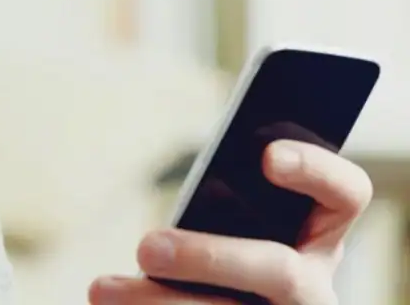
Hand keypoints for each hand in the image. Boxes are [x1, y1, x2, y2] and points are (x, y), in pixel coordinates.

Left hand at [88, 140, 373, 303]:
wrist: (225, 300)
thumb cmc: (216, 253)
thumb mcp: (228, 221)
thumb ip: (220, 199)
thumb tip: (189, 187)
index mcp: (316, 235)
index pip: (345, 195)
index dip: (315, 171)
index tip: (265, 156)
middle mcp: (313, 287)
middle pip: (279, 270)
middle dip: (208, 257)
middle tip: (145, 247)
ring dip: (158, 303)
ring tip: (101, 289)